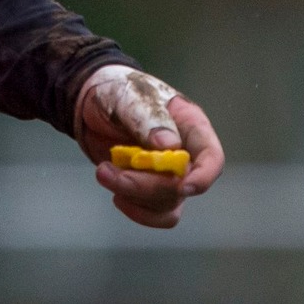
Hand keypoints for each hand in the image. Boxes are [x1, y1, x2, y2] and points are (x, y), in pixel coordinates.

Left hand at [73, 64, 224, 228]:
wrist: (91, 104)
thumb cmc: (118, 90)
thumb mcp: (130, 95)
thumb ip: (149, 117)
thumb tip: (171, 146)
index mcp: (191, 126)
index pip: (211, 157)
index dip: (203, 176)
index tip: (181, 186)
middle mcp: (186, 154)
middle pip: (182, 187)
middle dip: (144, 185)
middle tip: (106, 170)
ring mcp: (169, 175)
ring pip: (166, 205)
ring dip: (132, 195)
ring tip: (104, 172)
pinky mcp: (150, 189)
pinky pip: (154, 214)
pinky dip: (134, 209)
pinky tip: (114, 190)